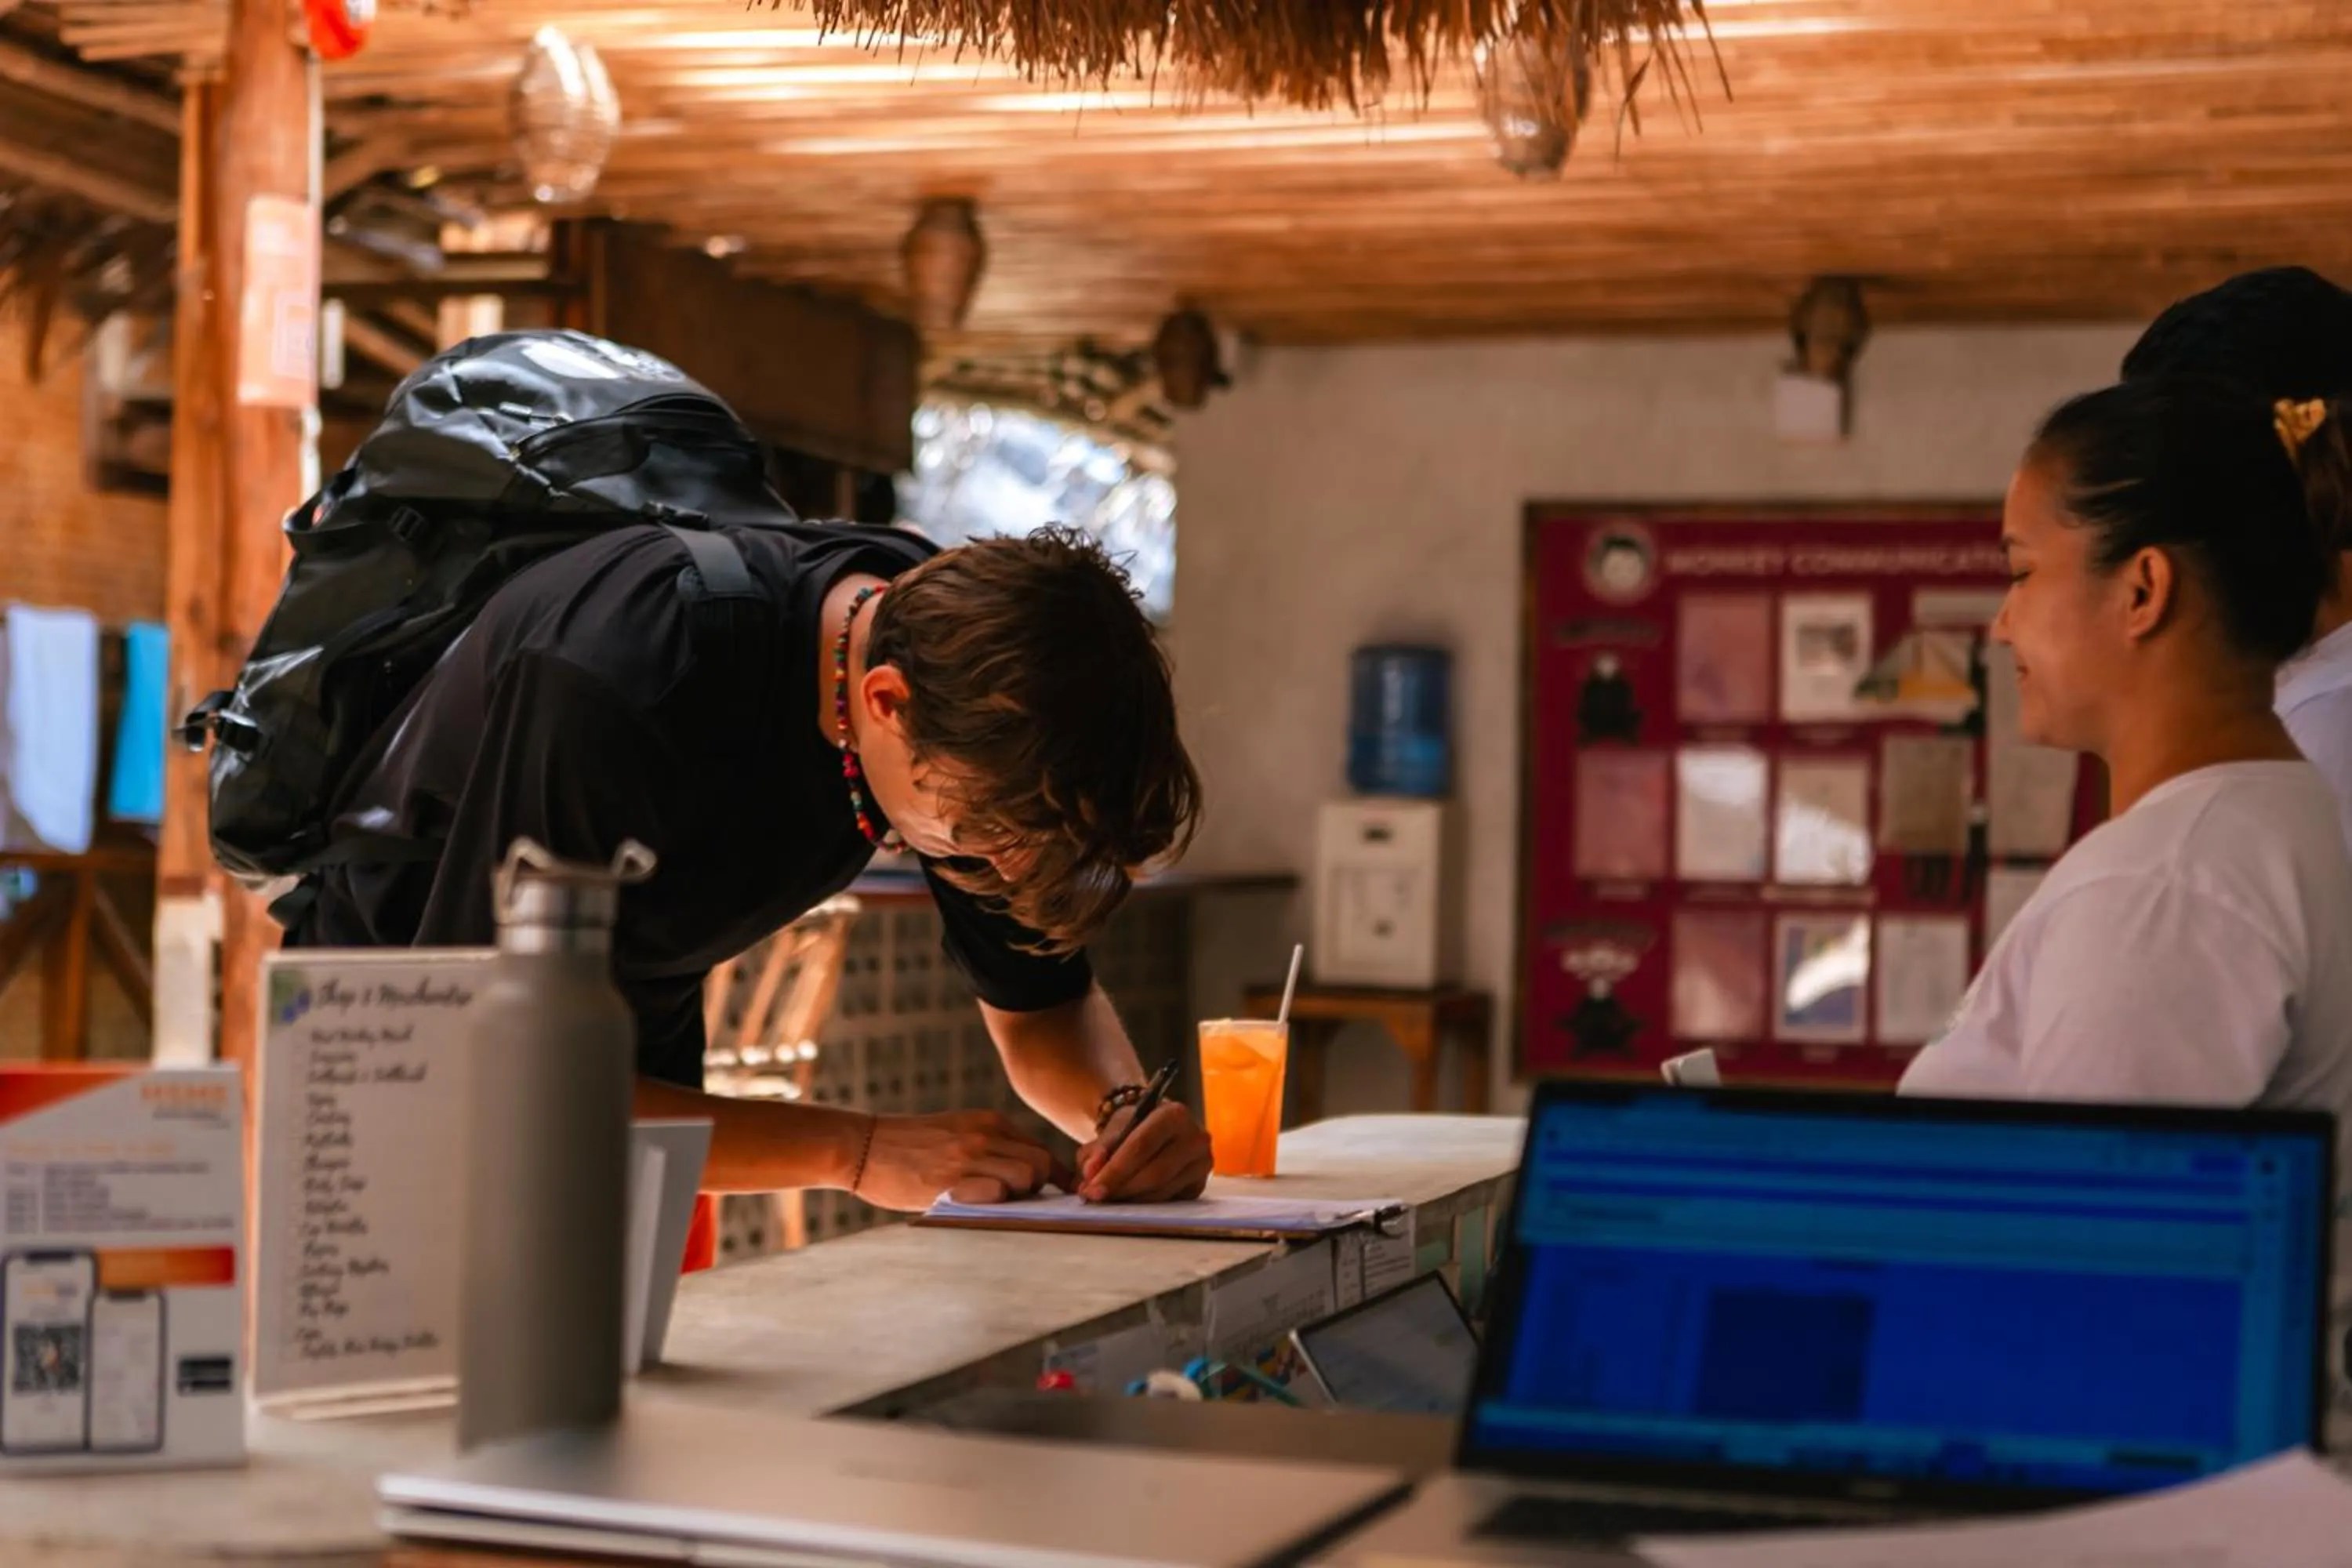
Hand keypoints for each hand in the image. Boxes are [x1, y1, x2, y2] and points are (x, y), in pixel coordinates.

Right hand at [851, 1110, 1057, 1211]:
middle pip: (1043, 1164)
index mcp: (990, 1122)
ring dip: (1021, 1198)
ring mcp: (969, 1157)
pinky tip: (980, 1213)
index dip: (1057, 1178)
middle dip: (1043, 1189)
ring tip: (999, 1209)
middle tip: (1023, 1206)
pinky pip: (996, 1194)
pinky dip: (997, 1207)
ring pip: (1028, 1177)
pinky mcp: (951, 1180)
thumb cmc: (910, 1147)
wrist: (861, 1144)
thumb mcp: (958, 1132)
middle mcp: (985, 1135)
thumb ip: (992, 1149)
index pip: (1043, 1150)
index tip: (1059, 1197)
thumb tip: (1030, 1181)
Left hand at [1075, 1101, 1213, 1203]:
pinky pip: (1169, 1200)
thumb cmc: (1134, 1127)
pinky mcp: (1200, 1184)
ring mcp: (1202, 1163)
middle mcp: (1195, 1137)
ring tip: (1107, 1199)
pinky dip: (1144, 1204)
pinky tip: (1127, 1200)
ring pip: (1162, 1191)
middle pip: (1155, 1172)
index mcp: (1174, 1114)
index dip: (1115, 1170)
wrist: (1156, 1127)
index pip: (1142, 1146)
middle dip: (1122, 1188)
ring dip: (1131, 1199)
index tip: (1092, 1190)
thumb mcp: (1114, 1130)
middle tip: (1096, 1199)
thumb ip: (1098, 1150)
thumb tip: (1090, 1173)